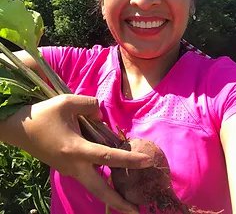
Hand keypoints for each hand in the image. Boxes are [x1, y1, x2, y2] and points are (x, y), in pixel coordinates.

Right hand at [0, 94, 151, 212]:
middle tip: (136, 211)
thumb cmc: (43, 115)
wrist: (20, 129)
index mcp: (76, 150)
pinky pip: (87, 174)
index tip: (147, 162)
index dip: (130, 159)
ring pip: (93, 184)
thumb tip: (101, 116)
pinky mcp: (66, 168)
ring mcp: (69, 170)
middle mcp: (74, 165)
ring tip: (129, 192)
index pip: (109, 156)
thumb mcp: (67, 102)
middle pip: (99, 190)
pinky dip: (100, 175)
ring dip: (110, 190)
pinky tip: (110, 166)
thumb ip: (90, 106)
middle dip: (118, 203)